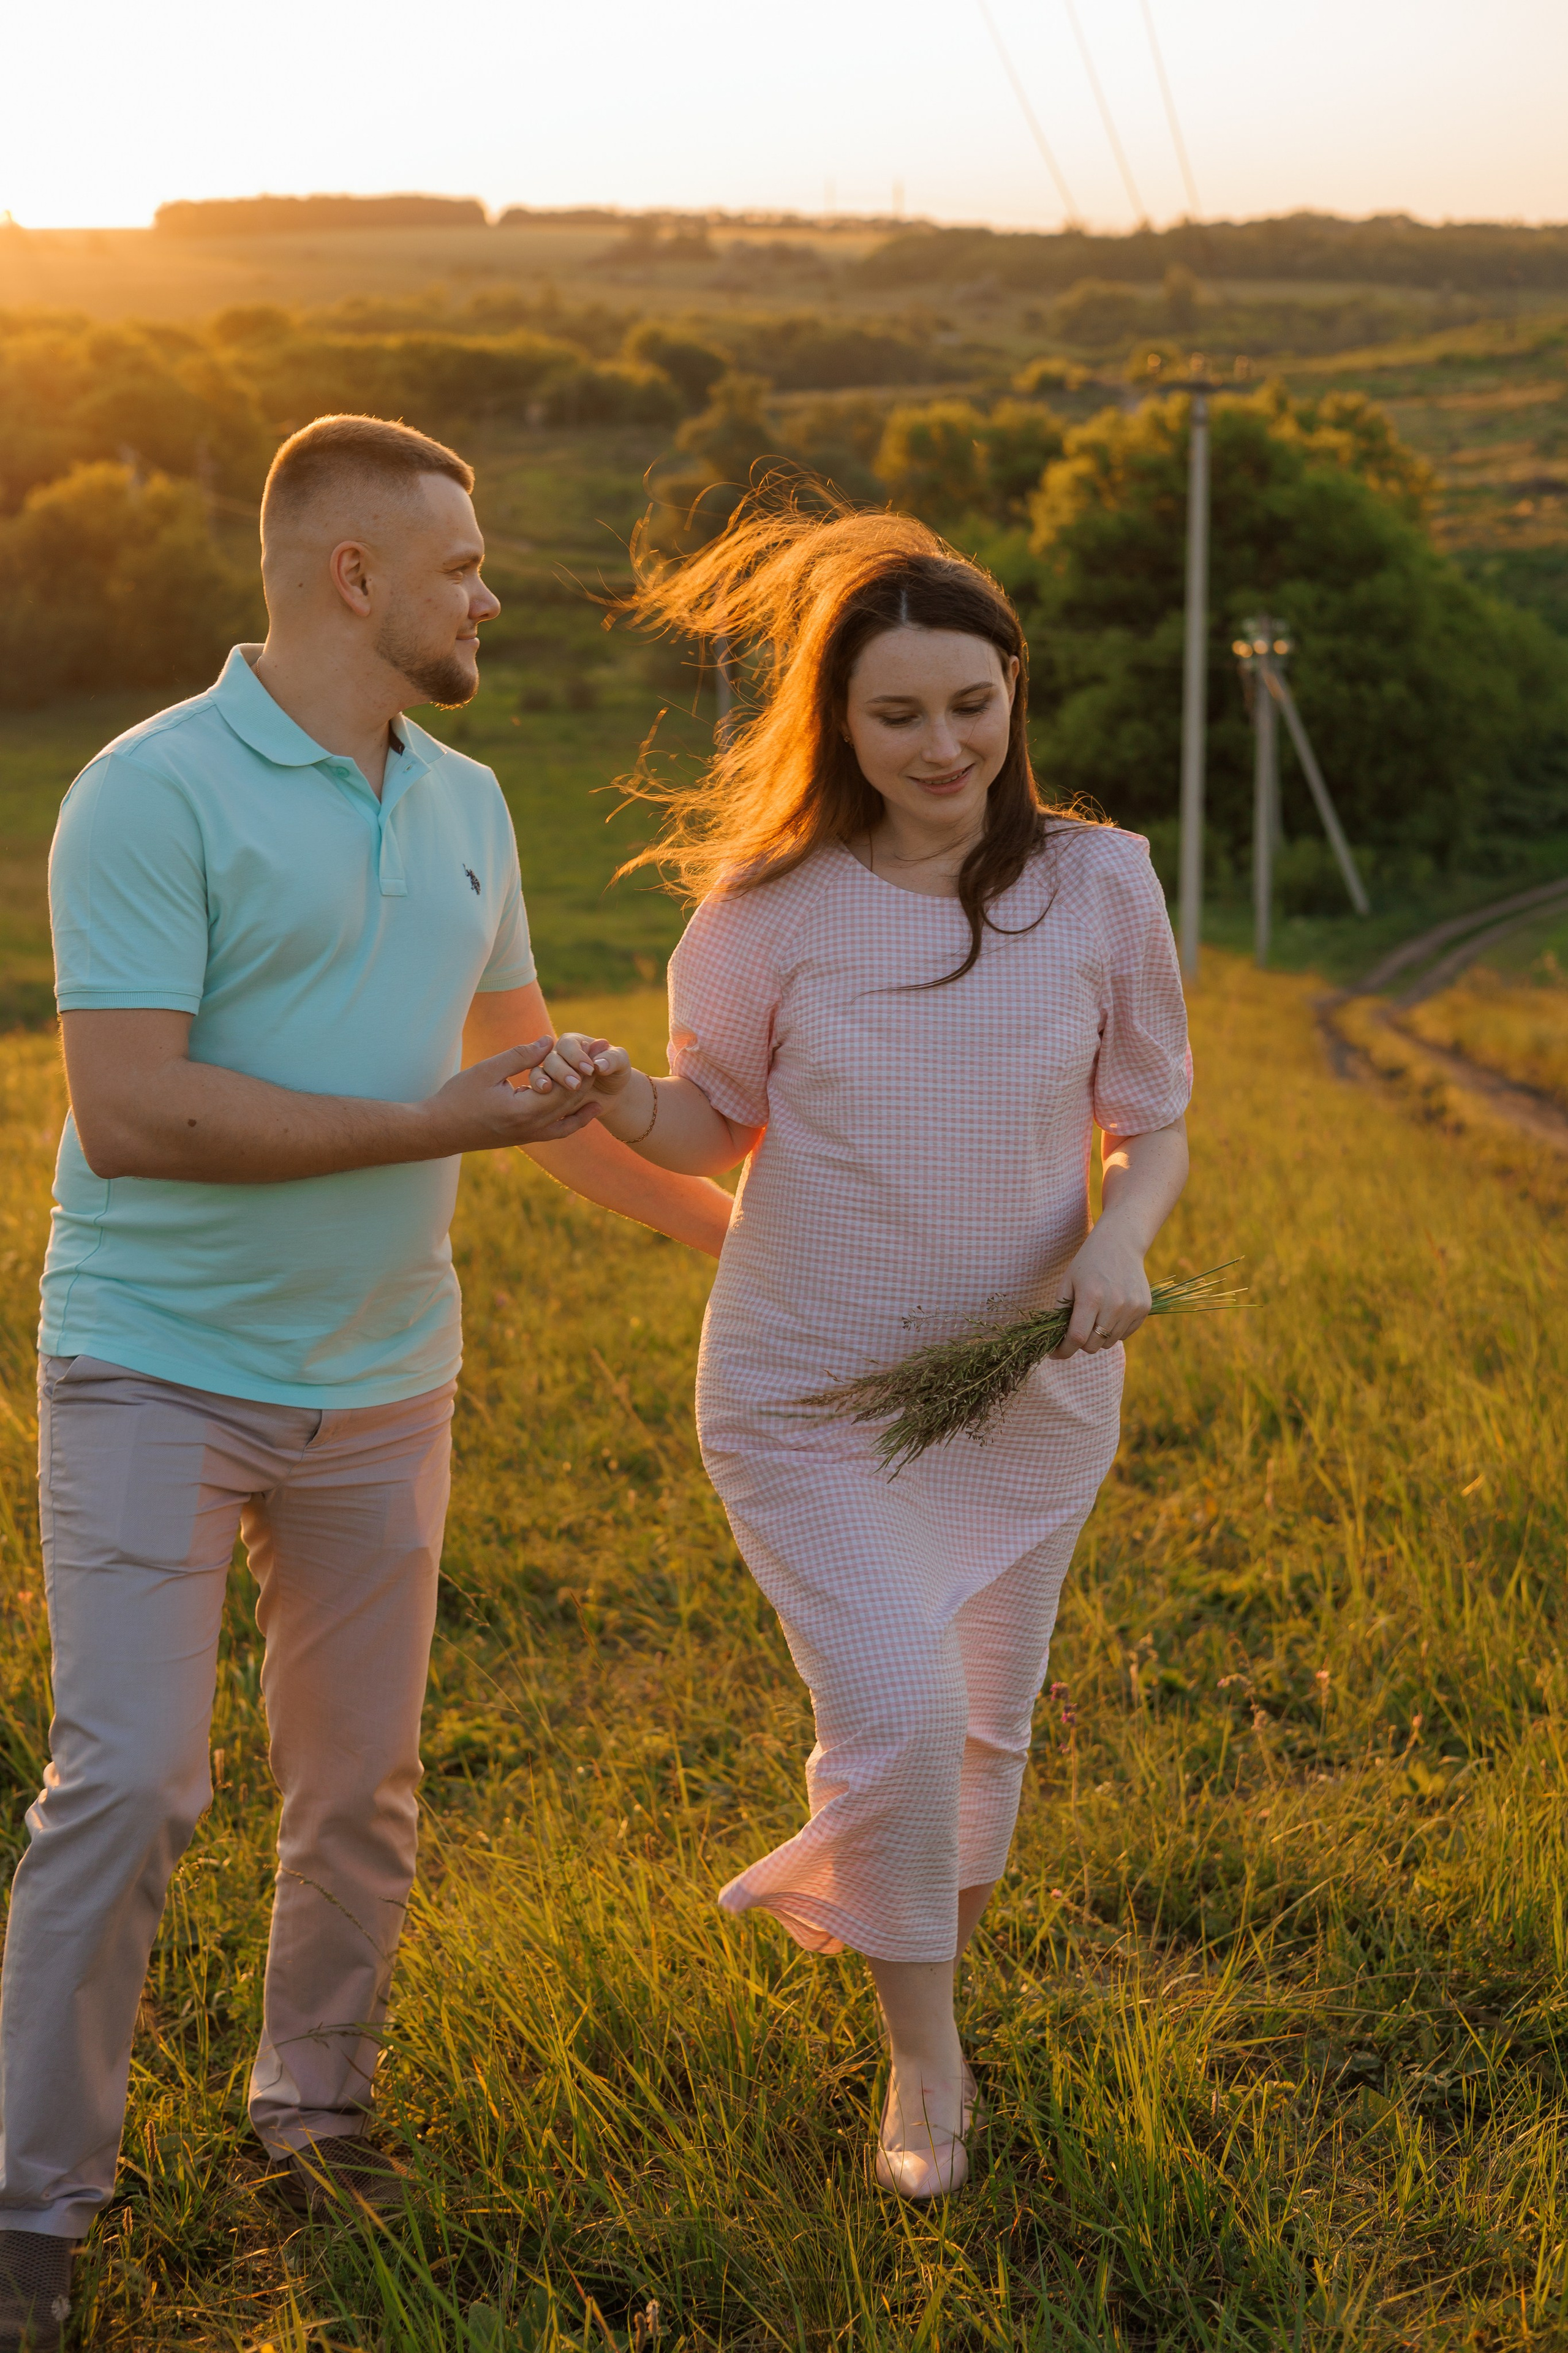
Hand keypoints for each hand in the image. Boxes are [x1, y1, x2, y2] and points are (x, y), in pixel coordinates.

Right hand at [420, 1040, 605, 1151]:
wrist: (438, 1131)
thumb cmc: (457, 1098)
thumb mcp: (487, 1071)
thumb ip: (520, 1056)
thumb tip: (549, 1040)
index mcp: (523, 1110)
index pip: (565, 1086)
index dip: (584, 1063)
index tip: (598, 1044)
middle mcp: (532, 1128)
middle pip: (572, 1100)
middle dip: (590, 1073)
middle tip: (605, 1050)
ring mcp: (530, 1136)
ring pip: (569, 1117)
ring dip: (586, 1093)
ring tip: (601, 1072)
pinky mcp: (525, 1139)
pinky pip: (559, 1130)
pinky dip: (576, 1119)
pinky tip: (589, 1108)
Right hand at [527, 1032, 634, 1100]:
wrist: (612, 1094)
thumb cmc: (616, 1071)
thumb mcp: (621, 1061)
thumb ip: (612, 1059)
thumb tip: (600, 1064)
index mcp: (572, 1043)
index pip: (567, 1045)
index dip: (576, 1056)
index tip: (590, 1069)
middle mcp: (557, 1057)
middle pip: (550, 1061)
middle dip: (562, 1072)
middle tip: (575, 1084)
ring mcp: (549, 1076)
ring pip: (539, 1078)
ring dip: (545, 1085)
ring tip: (551, 1091)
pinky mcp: (545, 1095)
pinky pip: (539, 1098)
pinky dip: (544, 1101)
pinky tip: (549, 1106)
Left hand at [1051, 1216, 1152, 1359]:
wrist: (1120, 1243)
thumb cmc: (1087, 1263)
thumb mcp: (1067, 1283)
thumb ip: (1060, 1313)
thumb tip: (1058, 1342)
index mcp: (1091, 1297)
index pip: (1077, 1338)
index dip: (1063, 1350)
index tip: (1054, 1354)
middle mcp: (1115, 1304)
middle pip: (1093, 1345)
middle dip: (1080, 1343)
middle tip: (1075, 1329)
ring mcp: (1132, 1308)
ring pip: (1109, 1342)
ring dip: (1097, 1337)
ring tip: (1094, 1316)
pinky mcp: (1144, 1309)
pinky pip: (1124, 1335)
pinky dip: (1113, 1330)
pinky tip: (1110, 1311)